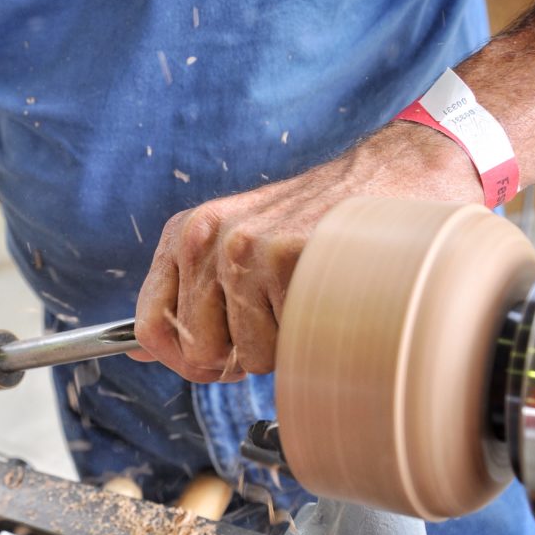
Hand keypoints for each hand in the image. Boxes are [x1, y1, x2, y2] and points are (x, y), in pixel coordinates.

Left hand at [131, 122, 482, 381]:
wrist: (397, 175)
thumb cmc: (318, 225)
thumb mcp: (236, 248)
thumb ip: (188, 298)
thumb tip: (137, 349)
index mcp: (185, 235)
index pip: (148, 329)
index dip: (182, 359)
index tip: (220, 354)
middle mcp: (204, 237)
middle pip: (196, 354)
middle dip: (238, 357)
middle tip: (277, 319)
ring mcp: (243, 246)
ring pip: (247, 357)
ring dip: (282, 345)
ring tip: (306, 296)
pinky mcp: (285, 257)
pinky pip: (286, 345)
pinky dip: (311, 335)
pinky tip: (327, 292)